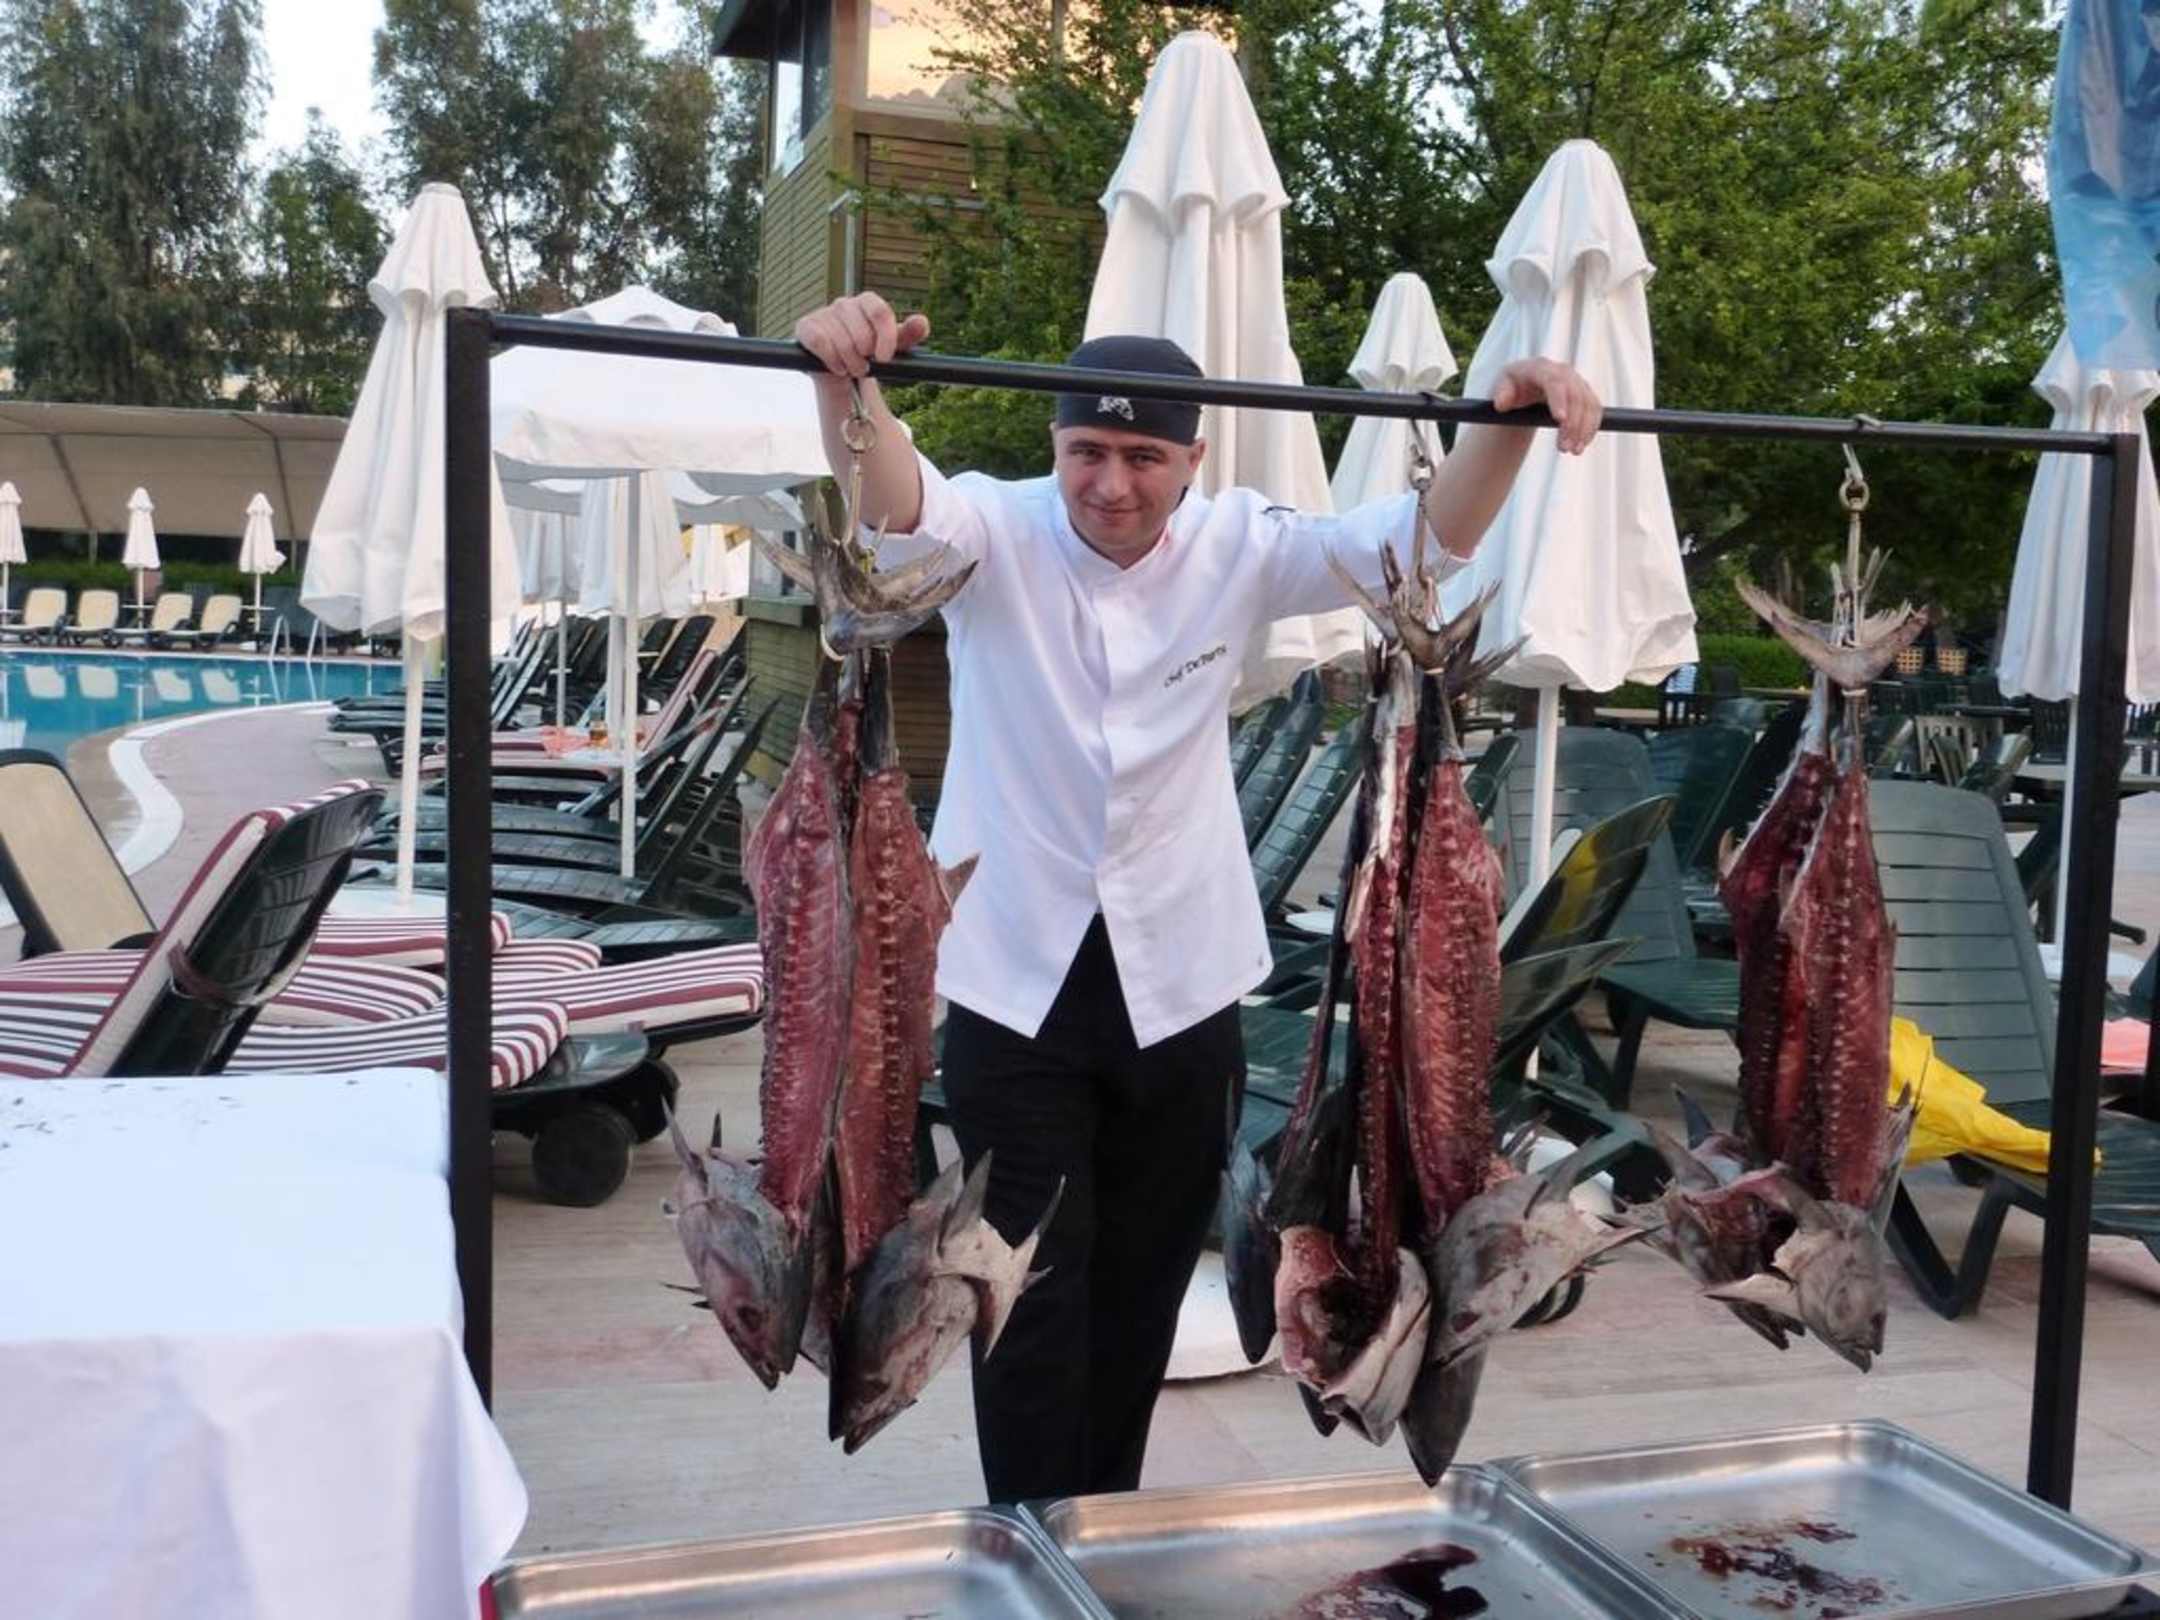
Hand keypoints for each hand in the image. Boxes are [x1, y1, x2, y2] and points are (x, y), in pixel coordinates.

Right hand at [794, 292, 930, 380]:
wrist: (842, 370)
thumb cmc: (870, 354)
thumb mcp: (893, 347)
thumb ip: (909, 335)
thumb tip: (921, 322)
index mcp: (867, 302)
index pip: (880, 312)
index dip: (886, 338)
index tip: (884, 358)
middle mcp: (844, 304)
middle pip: (862, 334)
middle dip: (866, 357)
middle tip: (865, 365)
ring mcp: (824, 314)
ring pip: (843, 343)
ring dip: (851, 364)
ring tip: (852, 368)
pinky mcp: (806, 327)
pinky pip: (820, 342)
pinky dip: (832, 360)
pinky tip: (837, 367)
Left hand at [1490, 358, 1601, 454]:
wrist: (1525, 386)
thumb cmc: (1511, 387)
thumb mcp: (1501, 388)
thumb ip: (1500, 394)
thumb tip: (1501, 404)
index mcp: (1540, 368)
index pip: (1554, 382)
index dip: (1559, 400)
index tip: (1560, 420)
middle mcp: (1563, 372)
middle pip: (1575, 395)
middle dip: (1572, 423)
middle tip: (1564, 448)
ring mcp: (1576, 382)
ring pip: (1588, 404)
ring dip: (1584, 429)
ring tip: (1573, 451)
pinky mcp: (1586, 394)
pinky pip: (1595, 410)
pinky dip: (1591, 428)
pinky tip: (1582, 444)